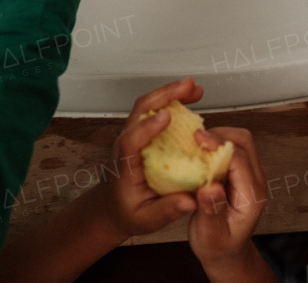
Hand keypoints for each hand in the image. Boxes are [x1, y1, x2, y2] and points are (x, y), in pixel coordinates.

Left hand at [93, 78, 201, 238]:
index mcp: (125, 164)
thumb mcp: (146, 219)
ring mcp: (134, 134)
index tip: (166, 117)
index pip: (130, 140)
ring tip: (194, 87)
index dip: (147, 126)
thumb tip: (190, 201)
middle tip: (189, 87)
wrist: (112, 207)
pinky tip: (190, 97)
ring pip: (147, 104)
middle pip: (140, 110)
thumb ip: (166, 211)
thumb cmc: (127, 212)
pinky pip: (154, 110)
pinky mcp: (142, 133)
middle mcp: (127, 143)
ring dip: (170, 92)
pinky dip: (172, 99)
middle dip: (165, 94)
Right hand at [189, 128, 272, 281]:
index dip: (218, 145)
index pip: (240, 160)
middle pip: (244, 142)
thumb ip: (211, 212)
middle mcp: (255, 181)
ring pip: (239, 141)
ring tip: (194, 143)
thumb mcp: (211, 235)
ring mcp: (249, 175)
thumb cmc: (219, 247)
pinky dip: (215, 143)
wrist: (227, 253)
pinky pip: (231, 148)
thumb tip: (209, 188)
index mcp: (252, 197)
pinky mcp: (239, 172)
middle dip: (219, 134)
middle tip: (193, 138)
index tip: (197, 139)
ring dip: (217, 136)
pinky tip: (198, 150)